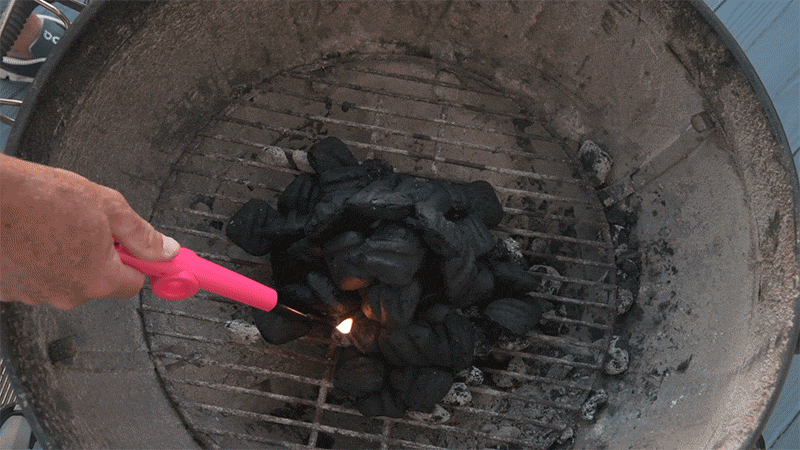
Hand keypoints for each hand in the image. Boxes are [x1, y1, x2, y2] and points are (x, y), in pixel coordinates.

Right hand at [1, 154, 179, 308]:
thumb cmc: (40, 196)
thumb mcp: (108, 206)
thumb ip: (141, 234)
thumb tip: (165, 250)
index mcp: (98, 278)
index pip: (133, 283)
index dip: (136, 262)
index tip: (134, 250)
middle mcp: (66, 294)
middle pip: (97, 281)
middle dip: (97, 257)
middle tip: (86, 226)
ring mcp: (33, 295)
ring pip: (62, 279)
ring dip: (63, 259)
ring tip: (51, 227)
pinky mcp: (7, 290)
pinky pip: (32, 278)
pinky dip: (34, 261)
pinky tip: (30, 237)